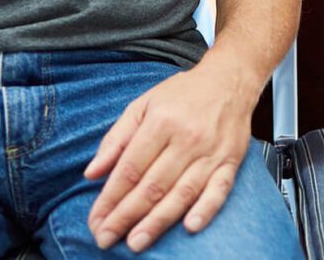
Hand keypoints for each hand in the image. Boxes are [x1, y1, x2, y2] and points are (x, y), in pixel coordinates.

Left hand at [84, 56, 257, 251]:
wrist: (228, 81)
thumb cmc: (182, 94)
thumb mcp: (142, 105)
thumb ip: (115, 139)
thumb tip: (92, 173)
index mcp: (161, 122)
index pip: (130, 168)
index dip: (110, 197)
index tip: (96, 220)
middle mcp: (186, 138)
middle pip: (152, 185)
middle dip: (126, 216)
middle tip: (106, 238)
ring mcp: (211, 152)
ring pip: (182, 193)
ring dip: (157, 221)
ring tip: (136, 242)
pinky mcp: (231, 162)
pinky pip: (219, 190)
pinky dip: (205, 209)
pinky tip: (190, 227)